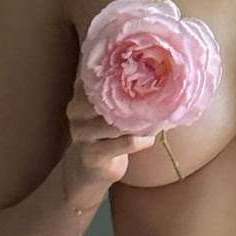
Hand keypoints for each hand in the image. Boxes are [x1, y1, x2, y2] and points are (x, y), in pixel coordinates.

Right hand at [63, 73, 157, 204]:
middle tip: (158, 95)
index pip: (101, 76)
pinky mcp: (92, 154)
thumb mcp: (106, 108)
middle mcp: (77, 111)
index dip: (124, 72)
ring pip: (116, 121)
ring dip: (140, 120)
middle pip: (108, 98)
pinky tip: (149, 139)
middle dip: (135, 98)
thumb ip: (119, 91)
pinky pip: (124, 143)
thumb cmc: (105, 131)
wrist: (88, 167)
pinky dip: (141, 140)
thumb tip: (157, 72)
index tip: (149, 68)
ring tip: (157, 119)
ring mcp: (82, 134)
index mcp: (80, 94)